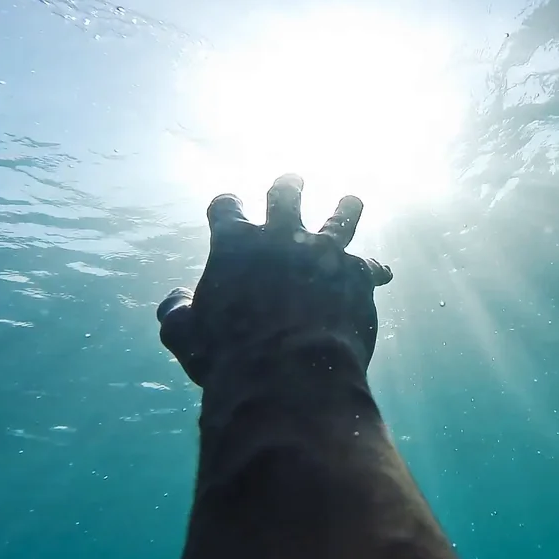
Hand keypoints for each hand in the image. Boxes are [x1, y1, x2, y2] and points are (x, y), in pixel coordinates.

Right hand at [156, 174, 392, 389]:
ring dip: (346, 208)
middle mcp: (281, 236)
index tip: (229, 206)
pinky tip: (382, 273)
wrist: (290, 377)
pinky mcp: (357, 274)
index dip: (226, 206)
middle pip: (285, 195)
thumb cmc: (229, 358)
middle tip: (292, 181)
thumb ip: (176, 313)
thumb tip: (176, 299)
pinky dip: (374, 270)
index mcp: (235, 242)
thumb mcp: (185, 336)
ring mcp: (324, 252)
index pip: (226, 207)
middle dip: (288, 186)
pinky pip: (371, 266)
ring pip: (340, 217)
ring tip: (351, 201)